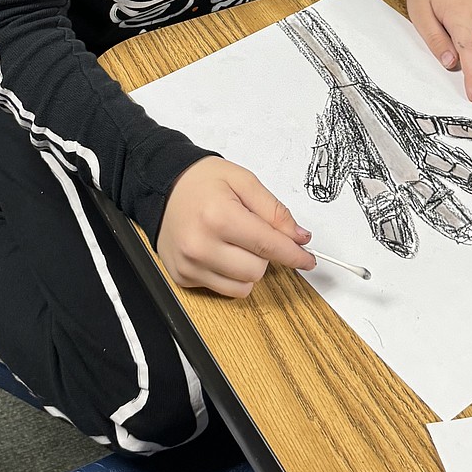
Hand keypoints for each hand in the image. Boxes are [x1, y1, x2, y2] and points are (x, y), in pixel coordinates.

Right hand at [156, 157, 313, 296]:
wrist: (163, 186)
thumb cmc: (202, 181)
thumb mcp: (244, 181)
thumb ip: (274, 210)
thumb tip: (299, 237)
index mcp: (218, 216)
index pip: (268, 245)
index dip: (294, 254)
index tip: (308, 260)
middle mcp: (200, 244)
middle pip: (258, 270)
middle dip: (264, 254)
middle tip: (251, 232)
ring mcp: (189, 264)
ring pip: (243, 286)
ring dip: (248, 268)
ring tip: (234, 242)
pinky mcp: (182, 277)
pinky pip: (224, 290)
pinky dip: (230, 276)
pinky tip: (219, 253)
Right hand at [283, 7, 471, 256]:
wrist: (347, 93)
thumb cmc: (340, 124)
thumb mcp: (327, 149)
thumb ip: (325, 171)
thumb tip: (321, 191)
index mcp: (377, 178)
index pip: (385, 210)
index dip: (393, 229)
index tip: (405, 250)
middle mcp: (401, 167)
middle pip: (427, 195)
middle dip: (448, 214)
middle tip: (471, 235)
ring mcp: (414, 147)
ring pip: (447, 166)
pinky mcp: (420, 125)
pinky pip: (447, 128)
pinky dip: (469, 131)